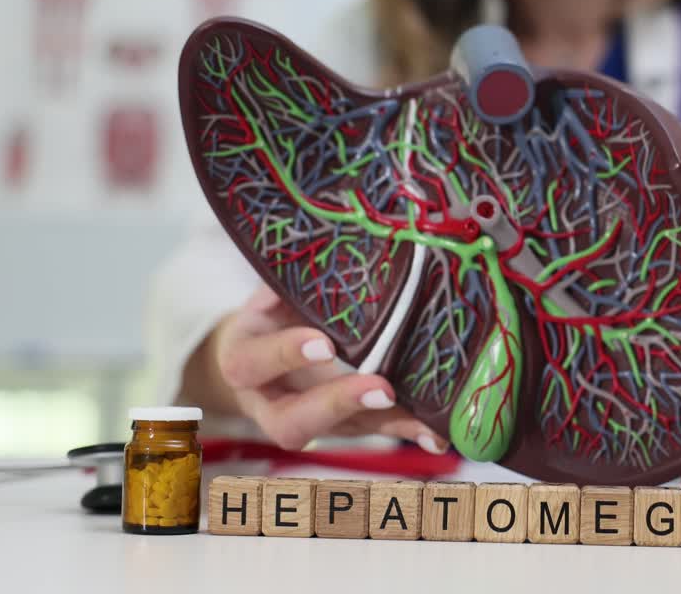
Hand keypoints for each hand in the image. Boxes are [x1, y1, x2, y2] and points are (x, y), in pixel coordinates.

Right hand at [182, 284, 448, 452]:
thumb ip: (290, 283)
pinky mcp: (342, 427)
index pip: (253, 362)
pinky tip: (437, 433)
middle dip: (339, 403)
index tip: (323, 343)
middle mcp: (268, 401)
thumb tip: (329, 248)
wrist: (259, 351)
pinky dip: (406, 429)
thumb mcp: (270, 295)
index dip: (286, 356)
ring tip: (425, 419)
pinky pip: (372, 431)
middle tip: (382, 388)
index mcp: (243, 359)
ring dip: (385, 422)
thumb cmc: (271, 314)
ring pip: (340, 433)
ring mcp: (307, 421)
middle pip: (293, 420)